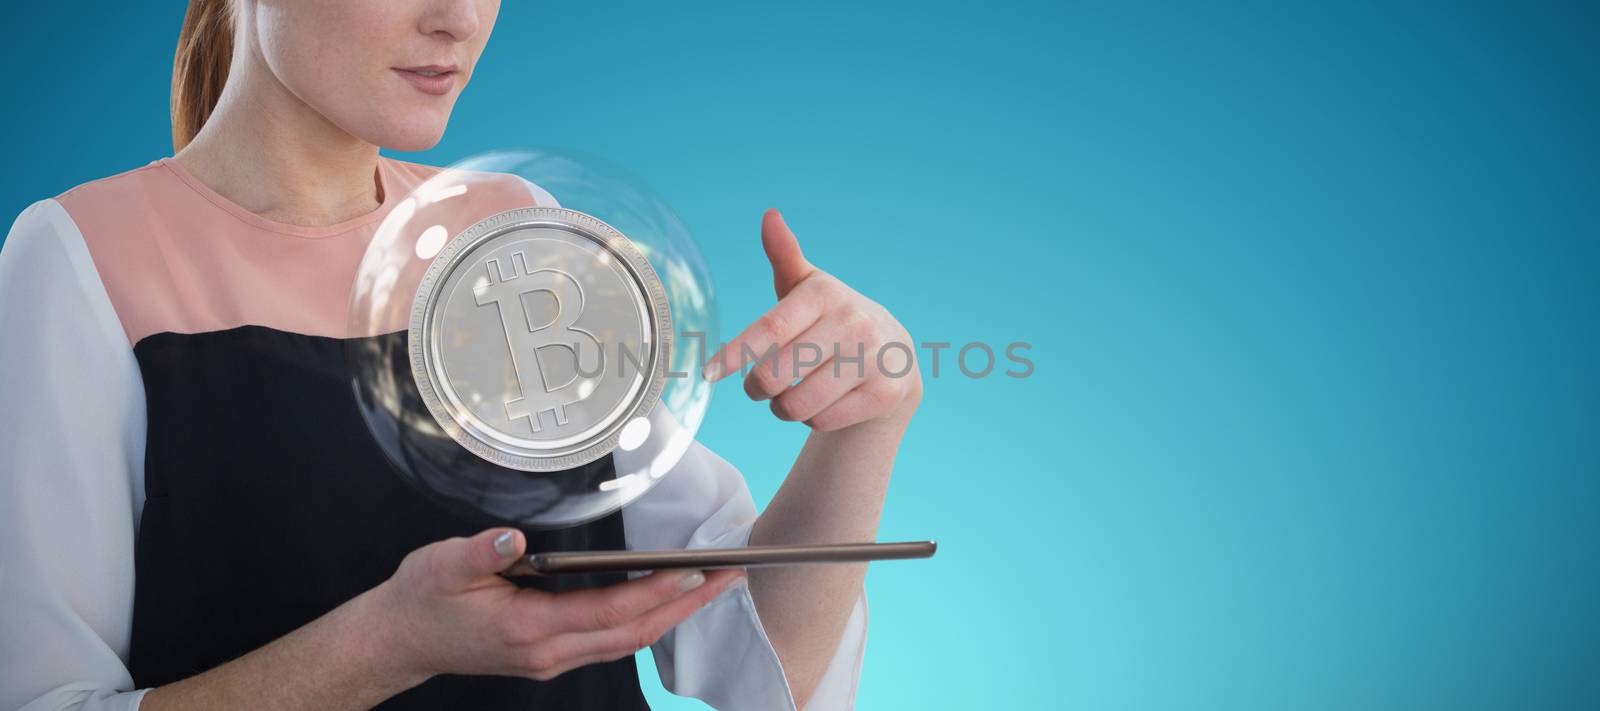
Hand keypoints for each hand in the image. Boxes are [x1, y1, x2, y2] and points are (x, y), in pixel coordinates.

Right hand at [369, 528, 744, 682]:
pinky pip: (612, 642)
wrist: (399, 641)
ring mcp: (553, 659)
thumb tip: (513, 539)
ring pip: (628, 642)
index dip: (655, 591)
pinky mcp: (552, 656)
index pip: (609, 611)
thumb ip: (480, 552)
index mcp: (528, 628)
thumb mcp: (440, 565)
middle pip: (634, 633)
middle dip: (686, 606)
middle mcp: (549, 652)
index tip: (693, 569)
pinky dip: (646, 621)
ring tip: (710, 586)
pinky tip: (664, 601)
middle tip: (729, 577)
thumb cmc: (422, 600)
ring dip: (672, 615)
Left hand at [703, 208, 921, 430]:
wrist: (894, 352)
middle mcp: (853, 323)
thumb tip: (769, 215)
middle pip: (775, 374)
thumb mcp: (809, 287)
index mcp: (825, 294)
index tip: (708, 373)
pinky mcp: (884, 393)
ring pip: (797, 405)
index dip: (735, 353)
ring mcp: (872, 359)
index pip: (770, 329)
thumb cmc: (833, 318)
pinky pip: (822, 421)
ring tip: (789, 396)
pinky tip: (820, 403)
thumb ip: (785, 255)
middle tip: (758, 387)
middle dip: (756, 388)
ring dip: (781, 408)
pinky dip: (811, 420)